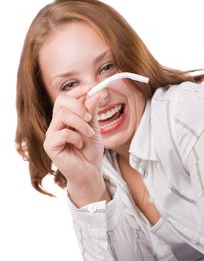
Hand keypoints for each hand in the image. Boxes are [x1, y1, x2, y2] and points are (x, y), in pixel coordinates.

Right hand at [43, 85, 105, 201]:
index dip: (77, 91)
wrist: (90, 172)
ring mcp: (51, 134)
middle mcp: (56, 123)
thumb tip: (95, 92)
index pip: (65, 97)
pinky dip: (75, 137)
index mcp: (66, 117)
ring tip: (89, 133)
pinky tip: (80, 145)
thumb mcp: (95, 128)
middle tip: (90, 118)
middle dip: (79, 106)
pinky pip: (62, 133)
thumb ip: (92, 111)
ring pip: (62, 115)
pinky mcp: (50, 146)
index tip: (90, 88)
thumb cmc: (90, 151)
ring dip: (80, 123)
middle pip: (61, 102)